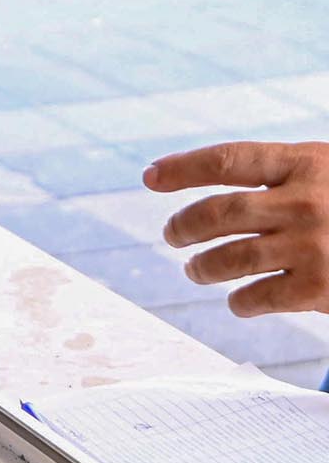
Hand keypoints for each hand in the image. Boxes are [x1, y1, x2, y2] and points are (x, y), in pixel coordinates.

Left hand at [146, 143, 328, 314]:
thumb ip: (282, 172)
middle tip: (172, 235)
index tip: (150, 177)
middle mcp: (305, 203)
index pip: (227, 161)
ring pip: (231, 259)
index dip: (181, 169)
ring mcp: (312, 247)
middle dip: (184, 225)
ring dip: (203, 267)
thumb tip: (204, 170)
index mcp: (304, 164)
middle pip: (220, 213)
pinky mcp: (319, 288)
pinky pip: (260, 297)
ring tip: (195, 270)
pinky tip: (238, 300)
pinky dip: (240, 301)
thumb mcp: (327, 170)